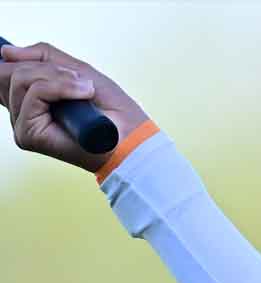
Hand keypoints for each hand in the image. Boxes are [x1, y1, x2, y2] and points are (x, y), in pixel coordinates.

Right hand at [0, 40, 149, 173]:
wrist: (131, 136)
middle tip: (79, 81)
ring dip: (59, 78)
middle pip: (11, 71)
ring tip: (85, 91)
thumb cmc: (111, 110)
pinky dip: (62, 88)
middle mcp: (20, 114)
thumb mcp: (76, 70)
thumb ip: (42, 57)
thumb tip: (6, 51)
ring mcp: (22, 125)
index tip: (54, 67)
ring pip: (22, 79)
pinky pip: (34, 93)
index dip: (23, 60)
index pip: (5, 70)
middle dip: (49, 68)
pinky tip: (83, 96)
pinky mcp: (28, 134)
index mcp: (28, 100)